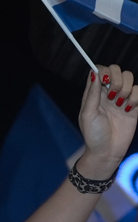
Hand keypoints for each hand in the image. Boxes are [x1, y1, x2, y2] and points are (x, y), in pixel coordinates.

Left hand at [77, 64, 137, 178]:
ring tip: (119, 104)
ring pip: (129, 77)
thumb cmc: (93, 135)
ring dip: (126, 88)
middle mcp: (107, 92)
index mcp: (94, 93)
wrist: (108, 151)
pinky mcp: (134, 104)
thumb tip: (94, 74)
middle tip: (112, 95)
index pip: (99, 70)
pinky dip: (135, 97)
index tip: (104, 80)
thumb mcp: (88, 115)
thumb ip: (91, 94)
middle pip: (116, 69)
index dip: (103, 70)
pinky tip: (128, 109)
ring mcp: (121, 97)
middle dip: (117, 79)